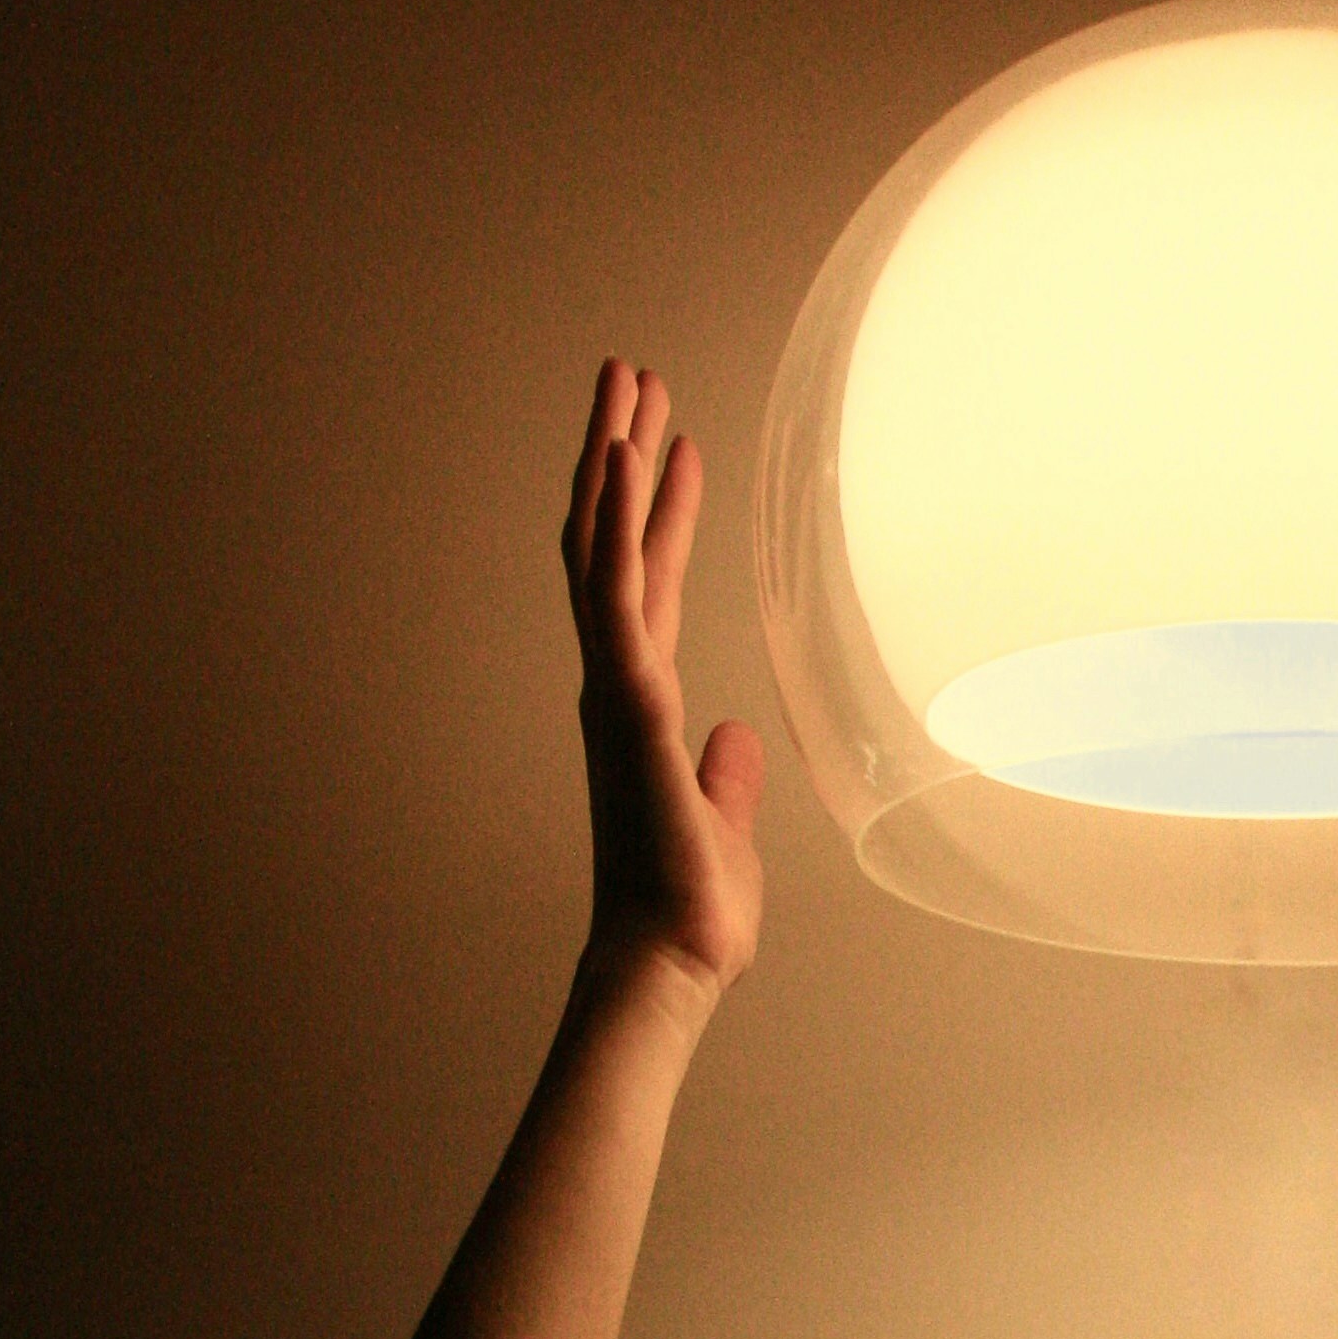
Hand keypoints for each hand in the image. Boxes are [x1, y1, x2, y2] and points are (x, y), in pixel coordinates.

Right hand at [560, 362, 763, 1005]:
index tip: (670, 445)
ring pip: (604, 547)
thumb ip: (724, 776)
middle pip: (612, 543)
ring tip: (626, 382)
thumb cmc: (691, 909)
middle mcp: (618, 681)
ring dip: (613, 460)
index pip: (648, 584)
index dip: (656, 513)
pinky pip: (616, 593)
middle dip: (619, 455)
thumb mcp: (724, 824)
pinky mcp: (628, 701)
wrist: (671, 961)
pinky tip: (624, 458)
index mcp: (642, 704)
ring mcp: (616, 686)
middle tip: (629, 376)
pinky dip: (617, 520)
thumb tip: (732, 739)